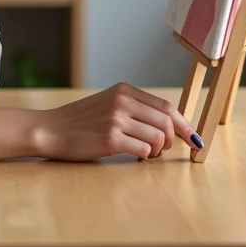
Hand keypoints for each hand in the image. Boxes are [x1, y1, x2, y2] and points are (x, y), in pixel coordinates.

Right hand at [33, 83, 200, 160]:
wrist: (51, 129)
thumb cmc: (80, 121)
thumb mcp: (108, 104)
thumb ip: (135, 109)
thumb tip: (169, 125)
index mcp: (125, 90)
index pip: (166, 107)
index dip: (184, 124)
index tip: (194, 138)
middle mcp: (123, 101)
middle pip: (166, 122)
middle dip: (172, 140)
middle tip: (161, 149)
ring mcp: (116, 119)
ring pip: (158, 137)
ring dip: (157, 150)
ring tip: (146, 153)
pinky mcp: (110, 138)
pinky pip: (143, 150)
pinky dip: (144, 156)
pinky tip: (135, 155)